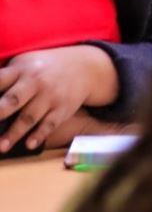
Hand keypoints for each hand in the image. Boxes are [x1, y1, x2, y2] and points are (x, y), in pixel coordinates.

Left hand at [0, 46, 117, 155]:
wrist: (83, 68)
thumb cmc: (42, 69)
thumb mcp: (23, 64)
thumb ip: (5, 78)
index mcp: (20, 70)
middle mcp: (35, 82)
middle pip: (13, 99)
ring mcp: (50, 96)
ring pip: (29, 117)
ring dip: (14, 133)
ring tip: (1, 147)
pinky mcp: (63, 108)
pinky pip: (50, 123)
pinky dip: (40, 135)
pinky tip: (29, 145)